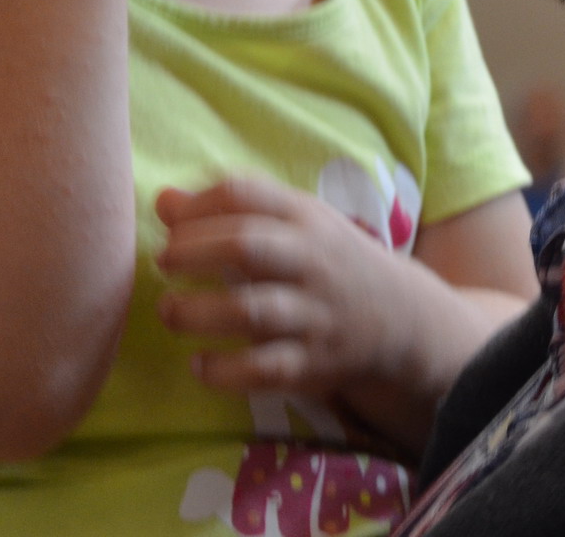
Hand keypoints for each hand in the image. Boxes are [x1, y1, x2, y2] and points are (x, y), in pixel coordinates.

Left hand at [155, 178, 424, 407]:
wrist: (402, 317)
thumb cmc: (327, 259)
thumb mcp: (293, 222)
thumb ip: (231, 210)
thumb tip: (162, 201)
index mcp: (304, 217)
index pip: (244, 194)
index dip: (197, 205)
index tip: (171, 222)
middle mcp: (311, 261)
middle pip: (247, 247)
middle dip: (193, 252)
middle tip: (163, 260)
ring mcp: (313, 314)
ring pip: (252, 311)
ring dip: (198, 312)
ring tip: (167, 311)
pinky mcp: (312, 364)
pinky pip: (264, 370)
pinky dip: (225, 371)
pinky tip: (198, 365)